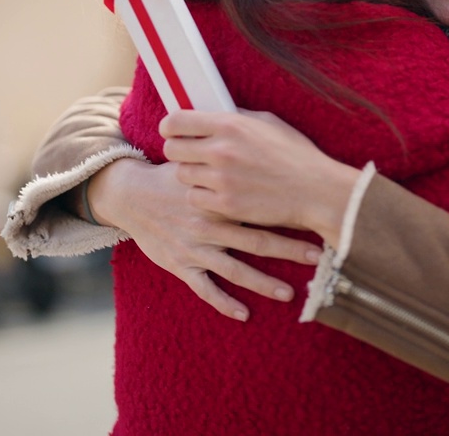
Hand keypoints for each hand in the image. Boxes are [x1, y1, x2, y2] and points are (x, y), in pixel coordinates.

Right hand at [87, 158, 321, 320]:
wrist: (131, 194)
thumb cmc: (172, 175)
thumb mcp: (200, 158)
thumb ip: (230, 153)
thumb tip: (266, 134)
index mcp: (218, 196)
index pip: (261, 207)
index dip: (290, 215)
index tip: (317, 220)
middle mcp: (209, 224)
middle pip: (256, 241)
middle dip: (288, 251)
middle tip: (316, 258)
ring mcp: (195, 247)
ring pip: (234, 270)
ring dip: (262, 283)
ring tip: (289, 294)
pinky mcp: (180, 264)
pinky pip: (205, 288)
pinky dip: (224, 303)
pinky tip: (244, 314)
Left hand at [159, 109, 361, 245]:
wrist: (317, 191)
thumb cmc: (296, 155)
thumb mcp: (268, 123)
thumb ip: (235, 117)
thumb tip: (211, 113)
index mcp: (230, 124)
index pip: (176, 121)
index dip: (170, 127)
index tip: (173, 132)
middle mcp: (221, 150)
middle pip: (172, 149)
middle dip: (180, 152)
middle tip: (192, 157)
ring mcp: (222, 180)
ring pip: (182, 175)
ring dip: (192, 176)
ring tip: (210, 176)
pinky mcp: (225, 205)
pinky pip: (195, 199)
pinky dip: (203, 197)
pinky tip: (219, 194)